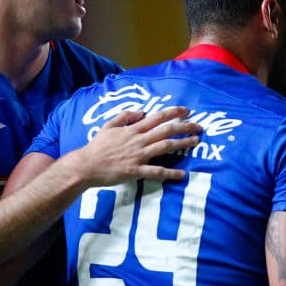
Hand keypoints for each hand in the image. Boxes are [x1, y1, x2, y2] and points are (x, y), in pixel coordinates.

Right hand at [72, 106, 201, 185]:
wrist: (86, 165)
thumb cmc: (97, 147)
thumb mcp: (108, 125)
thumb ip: (125, 116)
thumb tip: (142, 111)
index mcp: (133, 129)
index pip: (157, 117)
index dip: (173, 112)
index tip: (186, 111)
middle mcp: (138, 140)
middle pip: (166, 130)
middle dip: (184, 126)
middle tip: (199, 126)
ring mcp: (138, 155)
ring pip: (165, 146)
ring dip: (182, 143)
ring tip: (195, 142)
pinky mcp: (136, 170)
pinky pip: (156, 171)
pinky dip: (170, 173)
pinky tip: (182, 174)